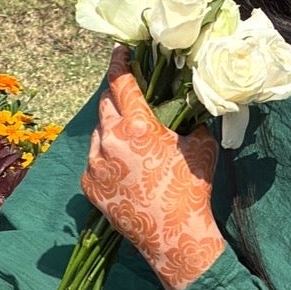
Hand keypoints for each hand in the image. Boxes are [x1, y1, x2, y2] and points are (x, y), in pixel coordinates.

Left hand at [82, 46, 225, 289]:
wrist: (174, 237)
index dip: (120, 62)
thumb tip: (191, 102)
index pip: (121, 81)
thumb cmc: (192, 190)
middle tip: (129, 100)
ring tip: (131, 144)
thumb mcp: (201, 146)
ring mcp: (96, 163)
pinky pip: (93, 160)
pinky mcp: (89, 185)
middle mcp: (111, 139)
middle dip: (116, 97)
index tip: (119, 52)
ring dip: (111, 130)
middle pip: (106, 103)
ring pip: (98, 132)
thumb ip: (191, 119)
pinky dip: (105, 157)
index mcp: (137, 125)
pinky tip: (124, 169)